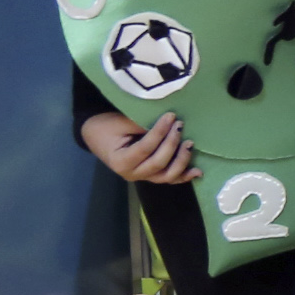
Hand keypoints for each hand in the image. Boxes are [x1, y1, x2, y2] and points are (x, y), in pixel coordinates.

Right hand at [84, 110, 198, 185]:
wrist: (96, 135)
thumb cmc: (107, 127)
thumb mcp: (120, 122)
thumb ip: (141, 125)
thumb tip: (168, 122)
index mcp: (120, 161)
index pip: (145, 148)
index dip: (160, 132)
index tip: (171, 116)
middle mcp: (131, 174)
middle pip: (158, 163)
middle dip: (172, 143)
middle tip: (180, 125)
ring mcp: (142, 177)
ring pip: (167, 175)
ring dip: (182, 161)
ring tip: (190, 144)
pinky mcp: (151, 175)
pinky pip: (169, 178)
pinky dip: (184, 176)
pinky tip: (198, 171)